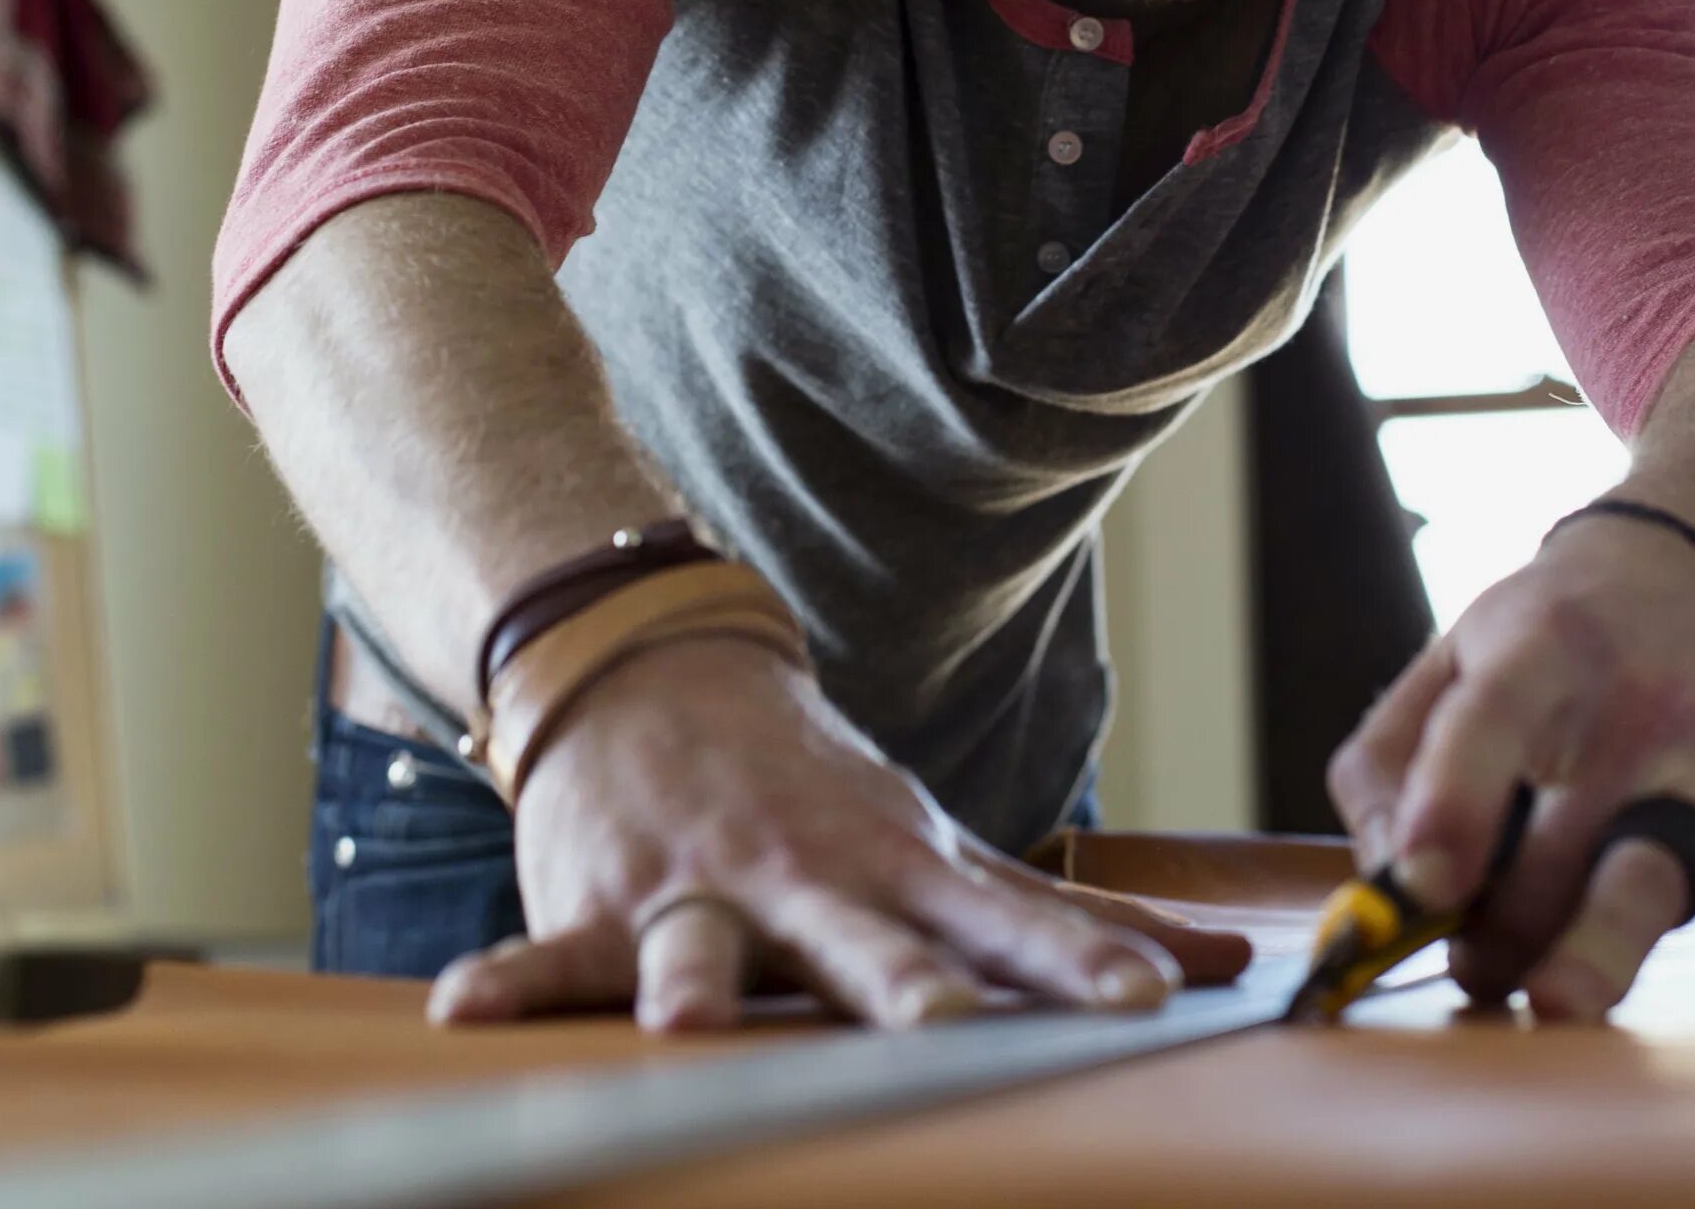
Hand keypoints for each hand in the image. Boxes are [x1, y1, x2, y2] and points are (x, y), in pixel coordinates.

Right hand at [427, 636, 1251, 1029]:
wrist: (656, 669)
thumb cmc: (815, 791)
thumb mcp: (938, 845)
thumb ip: (1064, 920)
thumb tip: (1227, 965)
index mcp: (901, 871)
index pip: (1009, 923)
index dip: (1076, 961)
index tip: (1148, 1000)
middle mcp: (809, 883)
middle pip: (866, 943)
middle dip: (901, 982)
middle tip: (941, 1022)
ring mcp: (703, 889)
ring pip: (703, 948)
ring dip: (696, 981)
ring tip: (688, 1025)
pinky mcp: (604, 901)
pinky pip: (560, 958)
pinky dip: (514, 983)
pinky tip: (467, 1012)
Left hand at [1326, 511, 1694, 1021]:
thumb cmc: (1541, 638)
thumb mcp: (1445, 658)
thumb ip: (1381, 767)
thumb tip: (1383, 892)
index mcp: (1538, 654)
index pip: (1489, 728)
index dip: (1451, 810)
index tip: (1415, 889)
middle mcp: (1627, 715)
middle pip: (1569, 845)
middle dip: (1505, 928)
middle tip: (1468, 965)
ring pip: (1657, 885)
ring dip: (1600, 955)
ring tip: (1554, 1004)